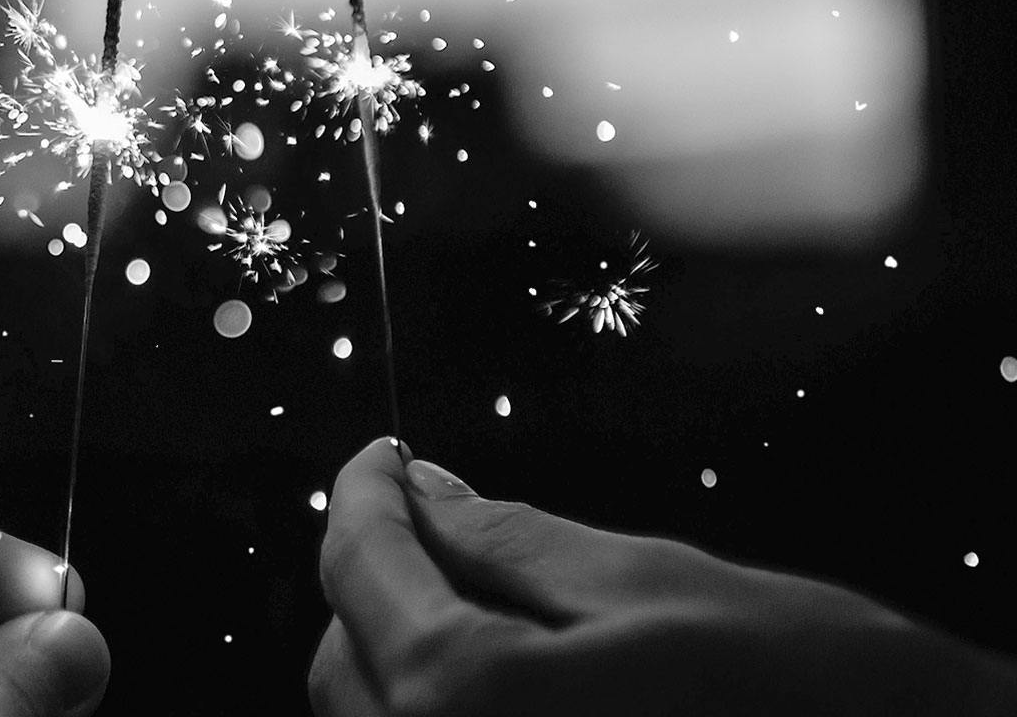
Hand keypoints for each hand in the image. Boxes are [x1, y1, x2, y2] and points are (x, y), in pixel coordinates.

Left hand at [310, 437, 1016, 715]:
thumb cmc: (803, 696)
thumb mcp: (649, 587)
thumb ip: (506, 539)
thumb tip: (419, 491)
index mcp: (465, 702)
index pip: (360, 570)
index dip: (362, 495)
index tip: (380, 457)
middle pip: (345, 658)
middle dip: (376, 577)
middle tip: (434, 517)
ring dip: (401, 652)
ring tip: (474, 592)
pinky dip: (439, 711)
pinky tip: (501, 674)